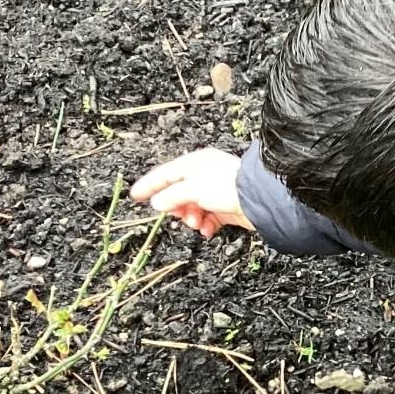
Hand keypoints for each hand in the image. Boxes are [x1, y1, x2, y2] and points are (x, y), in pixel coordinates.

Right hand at [130, 148, 253, 239]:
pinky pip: (208, 218)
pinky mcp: (225, 207)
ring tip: (198, 223)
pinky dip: (206, 225)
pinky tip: (209, 229)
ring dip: (192, 218)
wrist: (259, 200)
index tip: (135, 196)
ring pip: (193, 208)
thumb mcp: (193, 189)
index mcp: (195, 164)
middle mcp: (204, 176)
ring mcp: (215, 192)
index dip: (149, 186)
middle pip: (178, 193)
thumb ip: (173, 196)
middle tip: (180, 215)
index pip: (165, 174)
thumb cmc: (227, 187)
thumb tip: (158, 203)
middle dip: (177, 208)